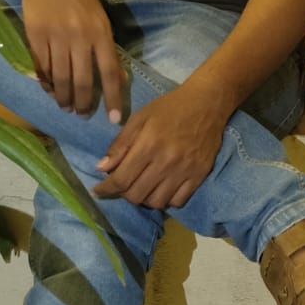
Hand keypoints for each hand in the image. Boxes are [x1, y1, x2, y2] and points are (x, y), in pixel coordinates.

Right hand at [19, 0, 125, 119]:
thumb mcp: (100, 16)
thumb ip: (107, 47)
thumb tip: (119, 77)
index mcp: (101, 31)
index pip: (110, 72)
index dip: (113, 98)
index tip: (115, 120)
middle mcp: (80, 36)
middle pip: (83, 81)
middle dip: (83, 104)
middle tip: (82, 115)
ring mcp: (56, 37)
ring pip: (60, 79)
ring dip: (63, 98)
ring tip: (65, 106)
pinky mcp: (35, 36)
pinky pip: (42, 68)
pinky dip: (46, 83)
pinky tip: (49, 89)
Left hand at [92, 84, 227, 208]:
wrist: (207, 102)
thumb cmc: (169, 107)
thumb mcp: (139, 118)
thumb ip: (120, 144)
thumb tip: (102, 168)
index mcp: (149, 144)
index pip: (121, 179)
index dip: (106, 189)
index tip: (98, 191)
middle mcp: (167, 161)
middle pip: (137, 195)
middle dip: (124, 193)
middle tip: (123, 184)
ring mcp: (185, 170)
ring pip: (156, 202)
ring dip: (144, 198)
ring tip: (142, 186)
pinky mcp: (200, 175)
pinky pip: (178, 201)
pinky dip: (165, 200)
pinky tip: (161, 188)